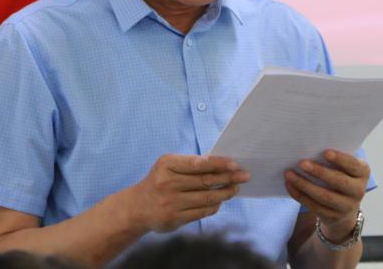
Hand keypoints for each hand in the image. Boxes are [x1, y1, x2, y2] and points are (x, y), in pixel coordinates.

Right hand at [126, 154, 249, 232]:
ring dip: (225, 192)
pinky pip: (201, 212)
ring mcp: (171, 203)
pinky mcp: (174, 219)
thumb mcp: (168, 166)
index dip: (218, 164)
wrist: (137, 207)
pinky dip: (214, 205)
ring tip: (235, 188)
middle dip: (228, 177)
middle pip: (205, 181)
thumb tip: (220, 165)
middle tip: (244, 175)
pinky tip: (221, 200)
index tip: (235, 164)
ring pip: (206, 197)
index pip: (198, 163)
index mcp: (167, 165)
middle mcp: (168, 183)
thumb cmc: (159, 181)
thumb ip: (190, 165)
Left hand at [284, 149, 368, 240]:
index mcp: (362, 172)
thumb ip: (333, 158)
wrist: (344, 206)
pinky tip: (289, 185)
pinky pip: (314, 206)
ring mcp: (346, 206)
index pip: (353, 165)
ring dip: (304, 184)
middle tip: (302, 163)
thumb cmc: (340, 174)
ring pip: (324, 196)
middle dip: (320, 172)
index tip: (325, 152)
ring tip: (289, 173)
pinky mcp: (332, 217)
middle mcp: (358, 190)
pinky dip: (299, 195)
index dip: (340, 159)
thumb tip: (309, 147)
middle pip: (339, 182)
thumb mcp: (343, 166)